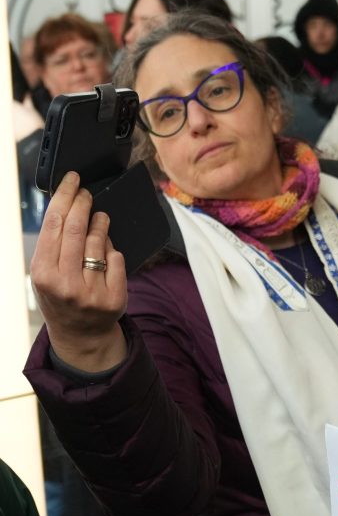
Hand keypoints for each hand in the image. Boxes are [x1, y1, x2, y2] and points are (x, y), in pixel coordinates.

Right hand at [30, 172, 127, 371]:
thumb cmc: (60, 296)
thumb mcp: (45, 273)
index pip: (54, 225)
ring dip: (100, 224)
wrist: (81, 335)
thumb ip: (52, 245)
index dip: (65, 197)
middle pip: (76, 229)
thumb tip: (66, 206)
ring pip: (98, 243)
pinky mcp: (114, 298)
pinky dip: (111, 250)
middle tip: (87, 192)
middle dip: (83, 203)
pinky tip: (106, 248)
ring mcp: (91, 292)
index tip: (72, 180)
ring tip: (99, 217)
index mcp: (43, 274)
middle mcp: (66, 283)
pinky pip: (116, 259)